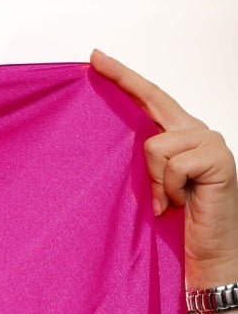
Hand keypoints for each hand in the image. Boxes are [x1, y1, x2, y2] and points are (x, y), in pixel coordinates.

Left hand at [89, 48, 237, 288]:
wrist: (208, 255)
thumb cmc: (179, 225)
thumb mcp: (152, 187)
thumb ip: (144, 162)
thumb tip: (117, 144)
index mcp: (181, 135)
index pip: (152, 99)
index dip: (126, 78)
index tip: (97, 58)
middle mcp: (197, 131)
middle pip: (154, 101)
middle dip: (123, 81)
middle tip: (95, 59)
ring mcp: (209, 141)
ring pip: (155, 145)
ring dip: (155, 181)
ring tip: (168, 201)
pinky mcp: (217, 158)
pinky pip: (172, 165)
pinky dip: (168, 190)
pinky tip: (180, 203)